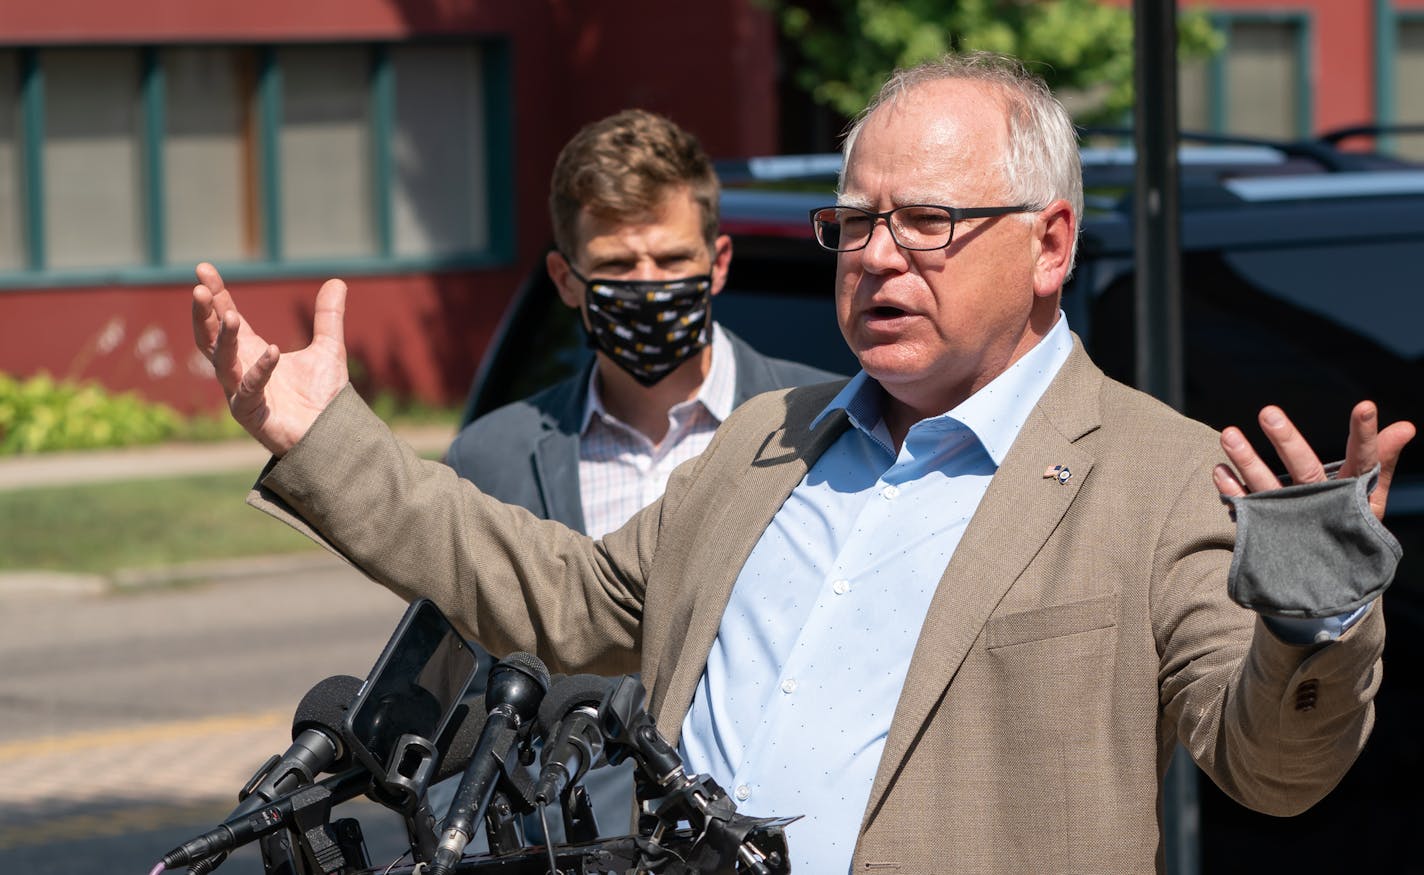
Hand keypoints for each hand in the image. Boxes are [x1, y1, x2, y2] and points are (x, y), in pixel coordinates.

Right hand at [191, 262, 350, 455]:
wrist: (332, 436)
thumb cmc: (322, 398)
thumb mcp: (329, 349)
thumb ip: (328, 317)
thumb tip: (337, 280)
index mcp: (252, 352)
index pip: (226, 318)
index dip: (217, 294)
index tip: (205, 268)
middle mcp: (240, 371)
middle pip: (211, 339)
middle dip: (204, 314)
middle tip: (199, 289)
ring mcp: (241, 394)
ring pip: (222, 363)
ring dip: (224, 339)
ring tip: (230, 315)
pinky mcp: (251, 416)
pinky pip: (249, 391)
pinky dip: (260, 370)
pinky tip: (273, 350)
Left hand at [1212, 402, 1414, 520]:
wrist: (1329, 583)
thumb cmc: (1350, 526)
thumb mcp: (1370, 496)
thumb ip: (1380, 458)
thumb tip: (1407, 426)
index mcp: (1353, 495)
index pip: (1364, 459)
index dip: (1364, 435)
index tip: (1366, 406)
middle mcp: (1321, 506)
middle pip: (1305, 471)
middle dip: (1287, 441)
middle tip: (1267, 412)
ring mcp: (1291, 521)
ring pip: (1267, 488)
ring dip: (1246, 461)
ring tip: (1228, 434)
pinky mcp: (1267, 532)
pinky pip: (1245, 509)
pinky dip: (1231, 491)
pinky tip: (1218, 470)